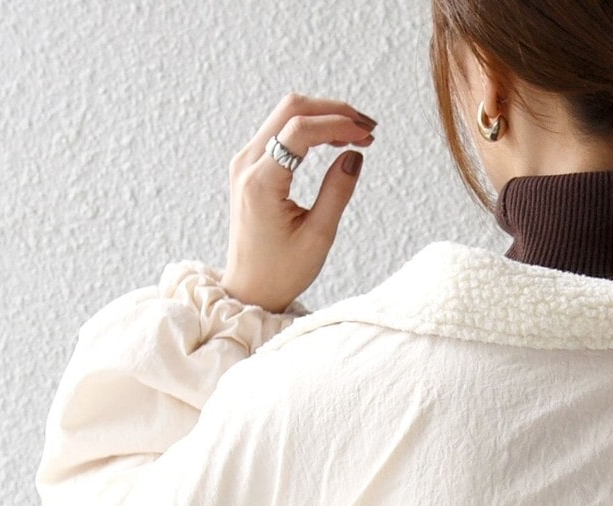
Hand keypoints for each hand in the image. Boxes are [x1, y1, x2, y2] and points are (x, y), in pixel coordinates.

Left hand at [221, 92, 376, 313]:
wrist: (250, 288)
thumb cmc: (282, 271)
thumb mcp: (318, 236)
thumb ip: (337, 191)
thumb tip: (354, 155)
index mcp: (260, 183)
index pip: (299, 130)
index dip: (337, 124)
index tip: (367, 136)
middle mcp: (246, 164)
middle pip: (290, 109)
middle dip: (333, 111)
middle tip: (368, 129)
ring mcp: (244, 161)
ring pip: (285, 115)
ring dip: (323, 117)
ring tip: (357, 135)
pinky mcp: (249, 166)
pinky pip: (280, 131)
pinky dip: (310, 129)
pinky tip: (334, 140)